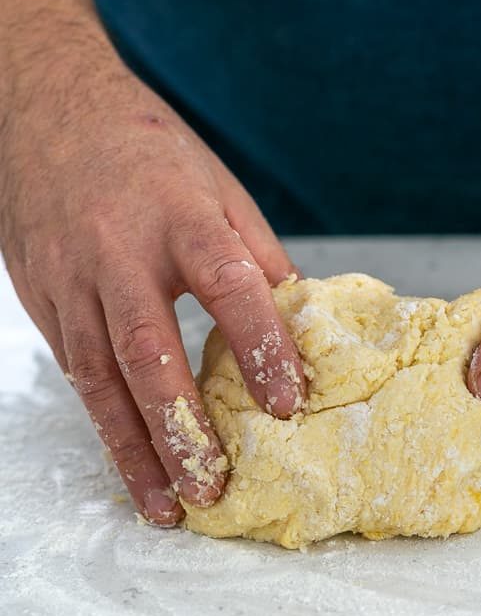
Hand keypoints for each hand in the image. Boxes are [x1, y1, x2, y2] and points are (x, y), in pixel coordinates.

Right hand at [0, 15, 305, 525]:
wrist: (48, 110)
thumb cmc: (146, 150)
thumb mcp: (218, 186)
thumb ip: (258, 256)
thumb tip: (302, 323)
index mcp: (178, 213)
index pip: (226, 285)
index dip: (260, 344)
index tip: (287, 402)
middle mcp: (117, 252)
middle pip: (146, 349)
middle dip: (180, 425)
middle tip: (213, 487)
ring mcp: (70, 279)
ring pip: (100, 377)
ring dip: (134, 448)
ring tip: (169, 505)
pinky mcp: (43, 300)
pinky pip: (76, 372)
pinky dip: (105, 424)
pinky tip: (131, 464)